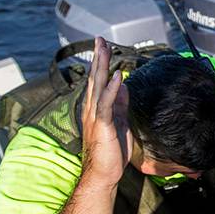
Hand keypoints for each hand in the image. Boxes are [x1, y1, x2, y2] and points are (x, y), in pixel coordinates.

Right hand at [80, 37, 130, 189]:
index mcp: (96, 108)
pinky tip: (117, 76)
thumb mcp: (119, 122)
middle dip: (98, 57)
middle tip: (100, 39)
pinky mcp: (102, 125)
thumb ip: (120, 103)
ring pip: (98, 86)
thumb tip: (123, 84)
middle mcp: (92, 109)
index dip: (100, 62)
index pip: (97, 80)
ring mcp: (95, 116)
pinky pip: (107, 104)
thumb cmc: (111, 151)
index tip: (103, 45)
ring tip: (105, 48)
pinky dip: (112, 89)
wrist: (103, 174)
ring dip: (102, 66)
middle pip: (95, 78)